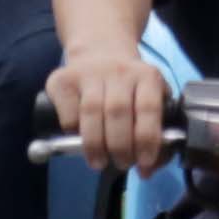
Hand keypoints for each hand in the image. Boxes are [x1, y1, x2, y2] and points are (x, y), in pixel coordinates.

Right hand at [51, 48, 169, 175]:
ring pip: (92, 112)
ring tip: (99, 162)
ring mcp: (90, 73)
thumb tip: (148, 169)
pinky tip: (79, 139)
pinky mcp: (64, 79)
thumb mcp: (149, 97)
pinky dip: (73, 131)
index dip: (147, 140)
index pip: (149, 109)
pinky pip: (68, 111)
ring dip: (96, 145)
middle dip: (120, 147)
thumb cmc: (129, 86)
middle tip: (122, 164)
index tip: (145, 163)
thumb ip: (154, 131)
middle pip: (118, 112)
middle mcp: (119, 71)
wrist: (100, 49)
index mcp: (147, 76)